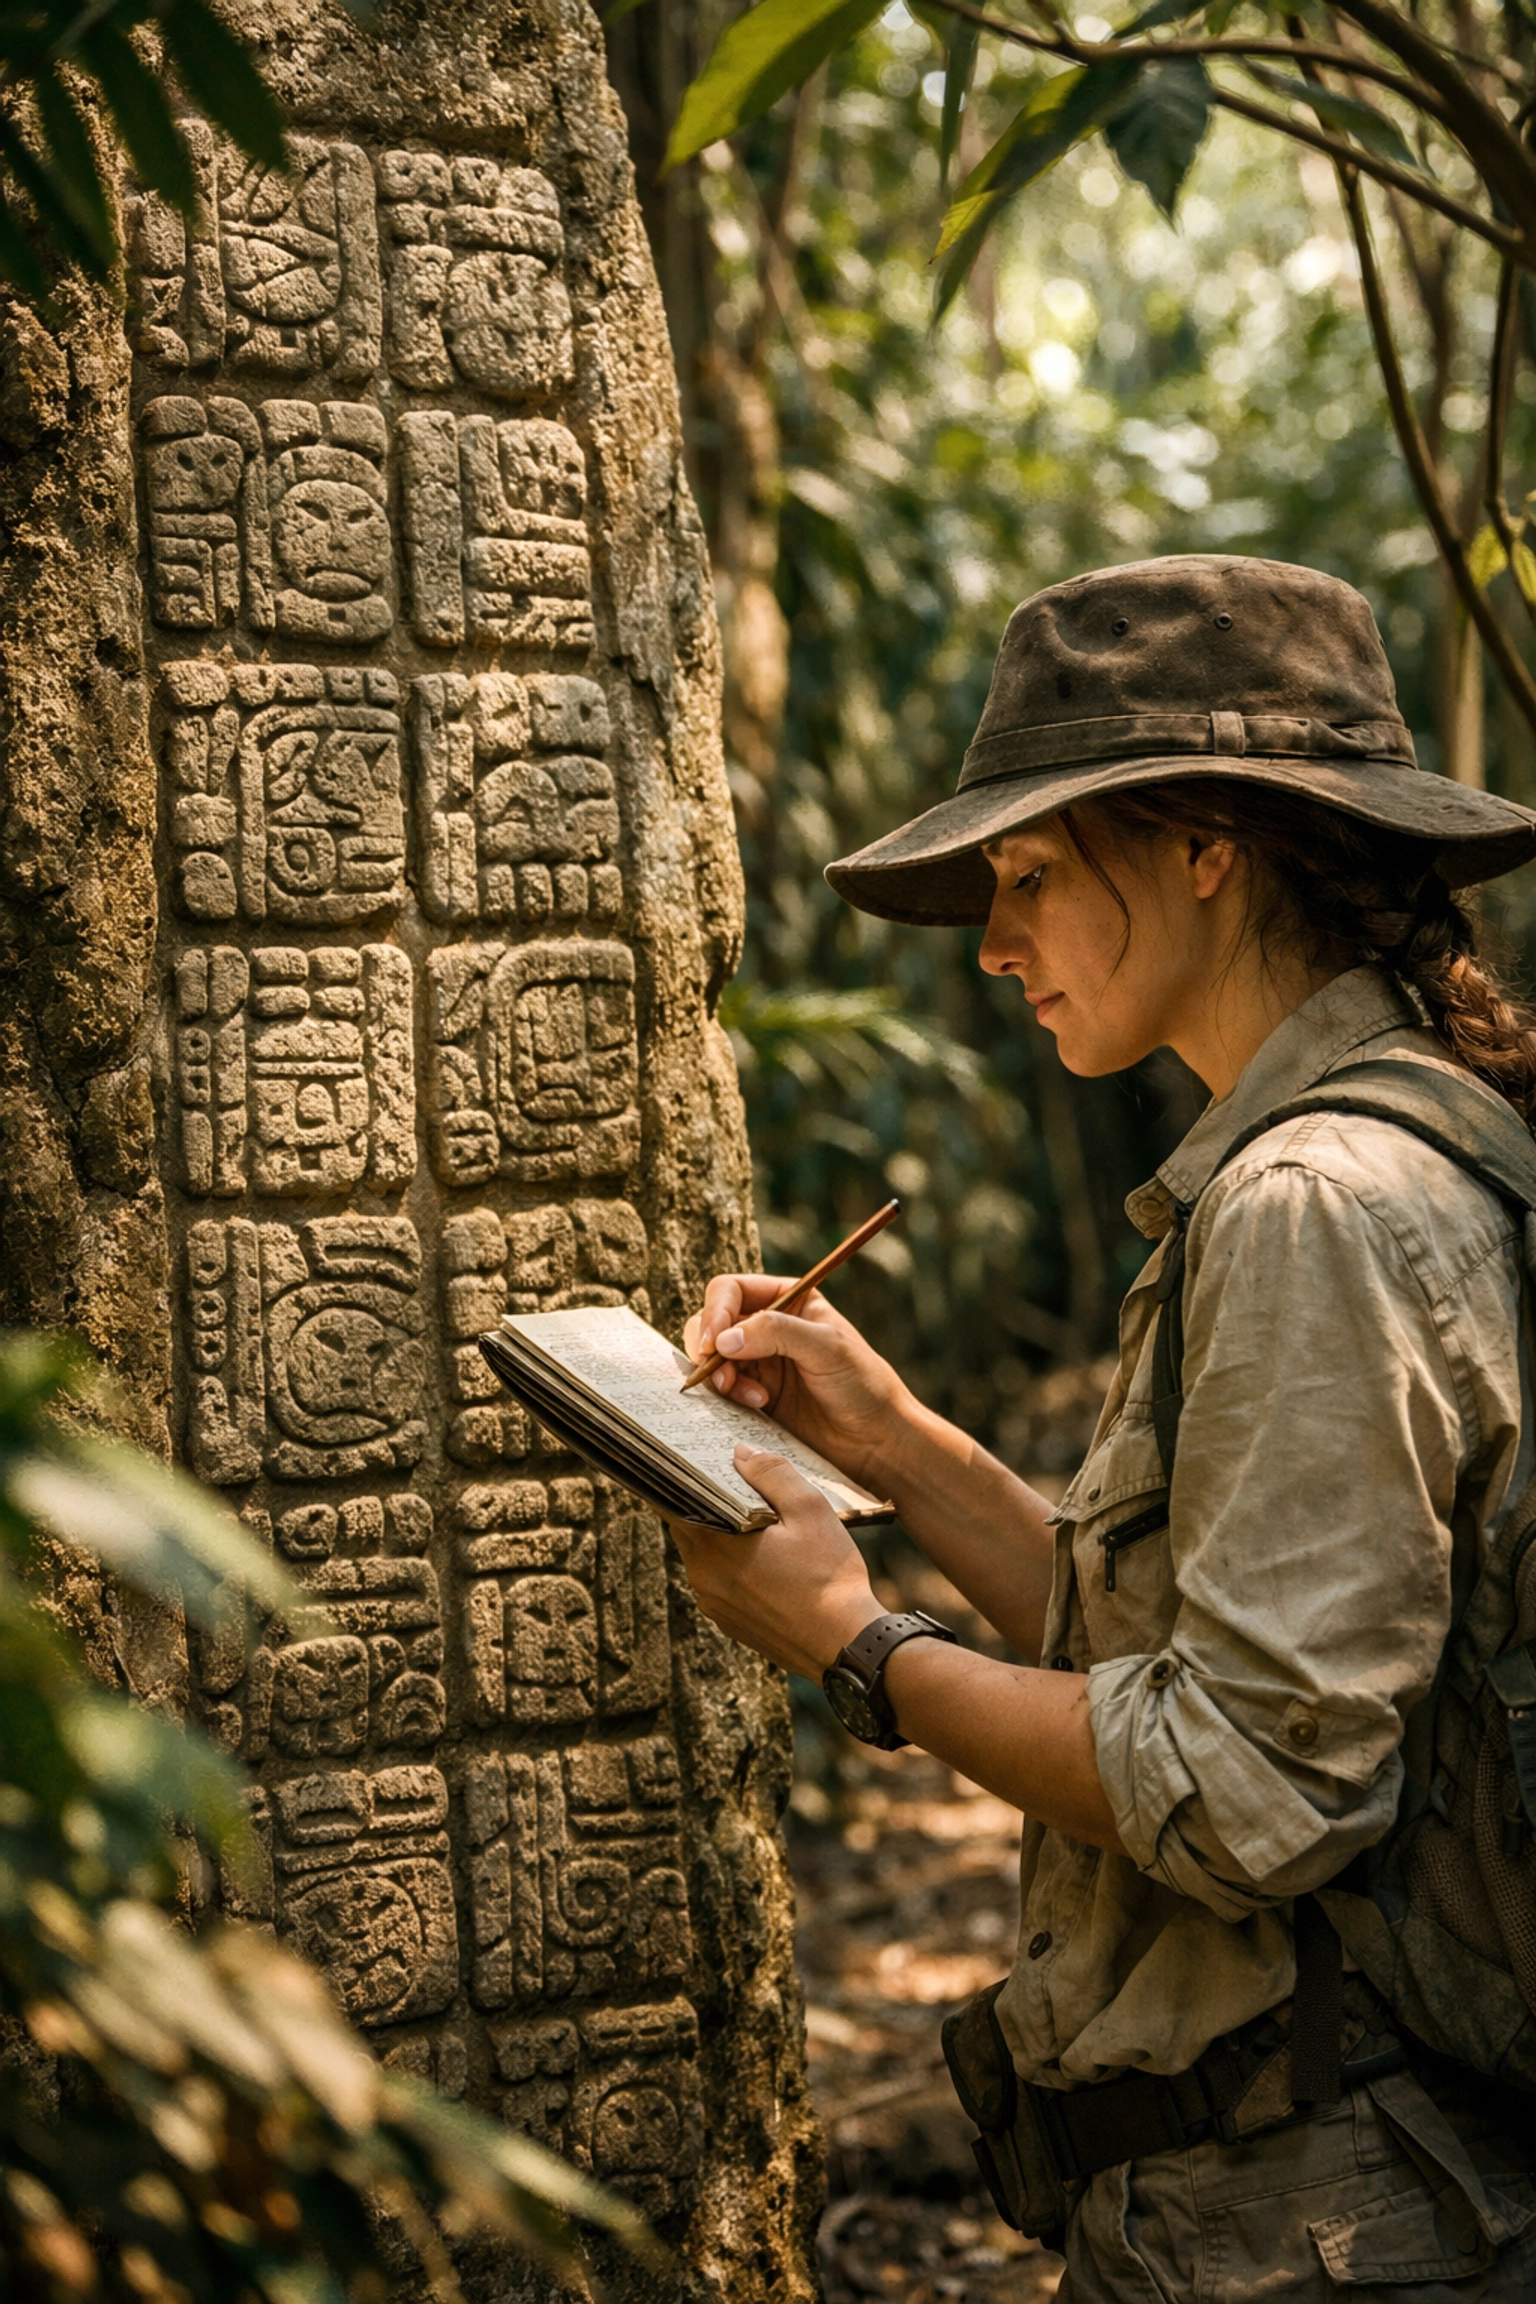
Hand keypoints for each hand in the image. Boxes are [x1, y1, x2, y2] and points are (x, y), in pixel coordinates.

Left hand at [667, 1444, 883, 1678]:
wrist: (846, 1644)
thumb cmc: (829, 1576)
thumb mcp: (809, 1509)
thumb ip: (771, 1474)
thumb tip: (741, 1452)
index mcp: (713, 1546)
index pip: (673, 1502)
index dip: (679, 1478)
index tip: (685, 1458)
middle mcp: (703, 1578)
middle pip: (688, 1527)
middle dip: (705, 1503)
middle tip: (728, 1479)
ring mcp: (715, 1605)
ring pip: (705, 1556)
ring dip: (720, 1536)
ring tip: (753, 1518)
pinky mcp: (731, 1624)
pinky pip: (720, 1583)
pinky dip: (733, 1566)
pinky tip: (766, 1559)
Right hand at [682, 1272, 912, 1488]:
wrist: (875, 1439)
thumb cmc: (864, 1384)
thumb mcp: (827, 1347)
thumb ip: (776, 1333)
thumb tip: (724, 1339)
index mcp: (788, 1299)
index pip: (731, 1291)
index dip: (715, 1313)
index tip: (714, 1344)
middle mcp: (768, 1326)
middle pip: (712, 1322)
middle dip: (709, 1348)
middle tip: (720, 1376)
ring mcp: (759, 1362)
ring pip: (711, 1358)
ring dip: (720, 1376)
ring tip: (751, 1397)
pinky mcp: (754, 1395)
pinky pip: (722, 1389)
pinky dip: (728, 1397)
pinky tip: (758, 1405)